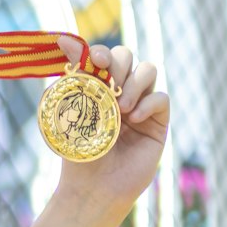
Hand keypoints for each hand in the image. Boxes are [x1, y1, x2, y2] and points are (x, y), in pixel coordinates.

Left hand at [53, 36, 169, 224]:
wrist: (94, 187)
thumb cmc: (79, 153)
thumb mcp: (70, 113)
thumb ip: (71, 79)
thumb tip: (65, 40)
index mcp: (97, 87)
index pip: (103, 56)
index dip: (101, 52)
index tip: (95, 61)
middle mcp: (120, 92)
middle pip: (127, 55)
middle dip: (118, 64)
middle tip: (109, 86)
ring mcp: (141, 105)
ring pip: (148, 69)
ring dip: (134, 82)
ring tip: (122, 108)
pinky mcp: (158, 122)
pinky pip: (161, 98)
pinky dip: (149, 103)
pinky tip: (134, 118)